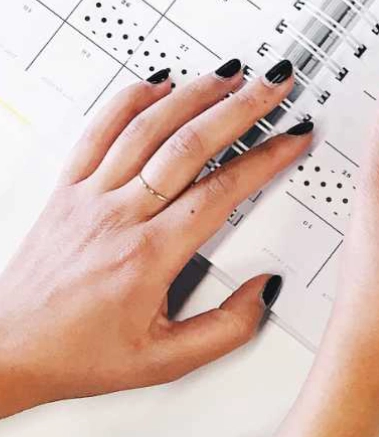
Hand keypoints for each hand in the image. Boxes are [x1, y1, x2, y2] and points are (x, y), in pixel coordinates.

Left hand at [0, 59, 312, 417]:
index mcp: (149, 256)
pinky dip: (130, 98)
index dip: (266, 158)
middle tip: (273, 85)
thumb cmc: (77, 354)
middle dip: (241, 107)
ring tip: (230, 74)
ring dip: (195, 94)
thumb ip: (226, 330)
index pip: (222, 190)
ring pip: (148, 127)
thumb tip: (264, 291)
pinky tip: (158, 84)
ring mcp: (90, 196)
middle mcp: (119, 216)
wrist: (5, 351)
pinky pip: (98, 129)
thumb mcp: (164, 362)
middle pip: (190, 145)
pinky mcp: (67, 188)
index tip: (292, 138)